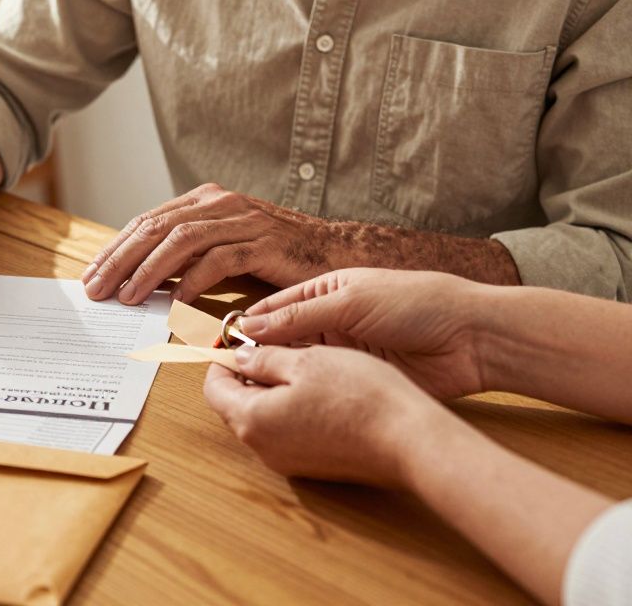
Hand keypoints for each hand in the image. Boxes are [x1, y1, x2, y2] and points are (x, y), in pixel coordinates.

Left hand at [82, 184, 340, 305]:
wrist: (335, 253)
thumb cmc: (275, 257)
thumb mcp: (223, 249)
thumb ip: (186, 257)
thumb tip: (138, 281)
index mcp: (205, 200)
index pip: (147, 221)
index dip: (116, 248)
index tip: (92, 275)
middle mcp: (220, 203)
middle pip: (156, 228)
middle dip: (121, 260)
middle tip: (97, 288)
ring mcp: (242, 220)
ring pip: (181, 241)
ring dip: (148, 271)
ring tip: (127, 297)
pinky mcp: (263, 243)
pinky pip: (219, 261)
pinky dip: (192, 282)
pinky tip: (175, 303)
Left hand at [203, 345, 446, 486]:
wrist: (409, 441)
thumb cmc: (359, 396)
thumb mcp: (306, 360)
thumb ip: (264, 359)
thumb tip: (239, 358)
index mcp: (252, 420)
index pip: (213, 388)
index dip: (221, 358)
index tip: (235, 339)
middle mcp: (264, 448)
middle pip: (236, 405)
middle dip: (246, 374)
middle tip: (268, 346)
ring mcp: (288, 462)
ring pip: (262, 419)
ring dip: (269, 390)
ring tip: (297, 362)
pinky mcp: (313, 466)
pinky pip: (287, 432)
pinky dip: (290, 408)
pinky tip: (316, 388)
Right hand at [239, 269, 489, 399]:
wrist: (471, 338)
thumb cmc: (417, 303)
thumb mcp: (351, 301)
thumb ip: (299, 315)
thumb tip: (248, 326)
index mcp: (325, 290)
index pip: (273, 307)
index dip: (245, 324)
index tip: (219, 343)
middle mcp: (329, 321)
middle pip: (279, 338)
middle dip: (254, 353)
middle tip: (225, 371)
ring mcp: (341, 353)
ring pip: (296, 365)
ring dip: (274, 374)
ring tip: (245, 387)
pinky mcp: (355, 379)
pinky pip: (319, 386)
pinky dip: (299, 391)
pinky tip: (279, 400)